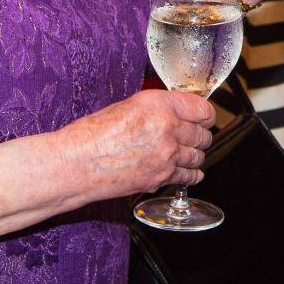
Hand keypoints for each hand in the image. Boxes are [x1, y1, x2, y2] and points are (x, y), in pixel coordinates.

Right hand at [59, 88, 214, 199]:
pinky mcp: (162, 179)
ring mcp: (167, 157)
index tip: (203, 116)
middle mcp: (167, 129)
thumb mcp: (127, 106)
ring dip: (195, 154)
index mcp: (159, 105)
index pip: (201, 109)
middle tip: (193, 133)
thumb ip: (156, 108)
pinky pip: (189, 176)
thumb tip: (175, 112)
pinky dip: (190, 173)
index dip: (204, 113)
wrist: (79, 162)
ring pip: (199, 156)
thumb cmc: (93, 133)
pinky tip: (185, 169)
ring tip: (185, 151)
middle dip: (200, 134)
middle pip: (203, 134)